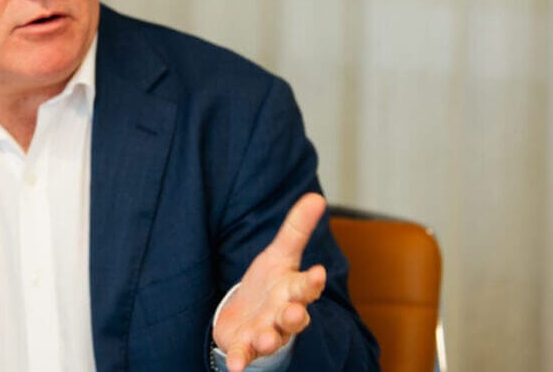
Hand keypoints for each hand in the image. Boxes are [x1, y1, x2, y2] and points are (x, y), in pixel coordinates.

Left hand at [212, 192, 327, 371]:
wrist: (248, 315)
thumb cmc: (270, 285)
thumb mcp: (280, 253)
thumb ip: (297, 229)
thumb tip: (316, 197)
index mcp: (293, 290)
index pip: (307, 286)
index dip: (312, 281)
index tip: (316, 273)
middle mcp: (283, 314)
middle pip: (294, 316)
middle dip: (294, 315)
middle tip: (295, 312)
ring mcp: (266, 332)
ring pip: (272, 338)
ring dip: (269, 338)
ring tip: (265, 338)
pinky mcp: (245, 346)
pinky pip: (245, 356)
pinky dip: (241, 361)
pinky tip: (236, 368)